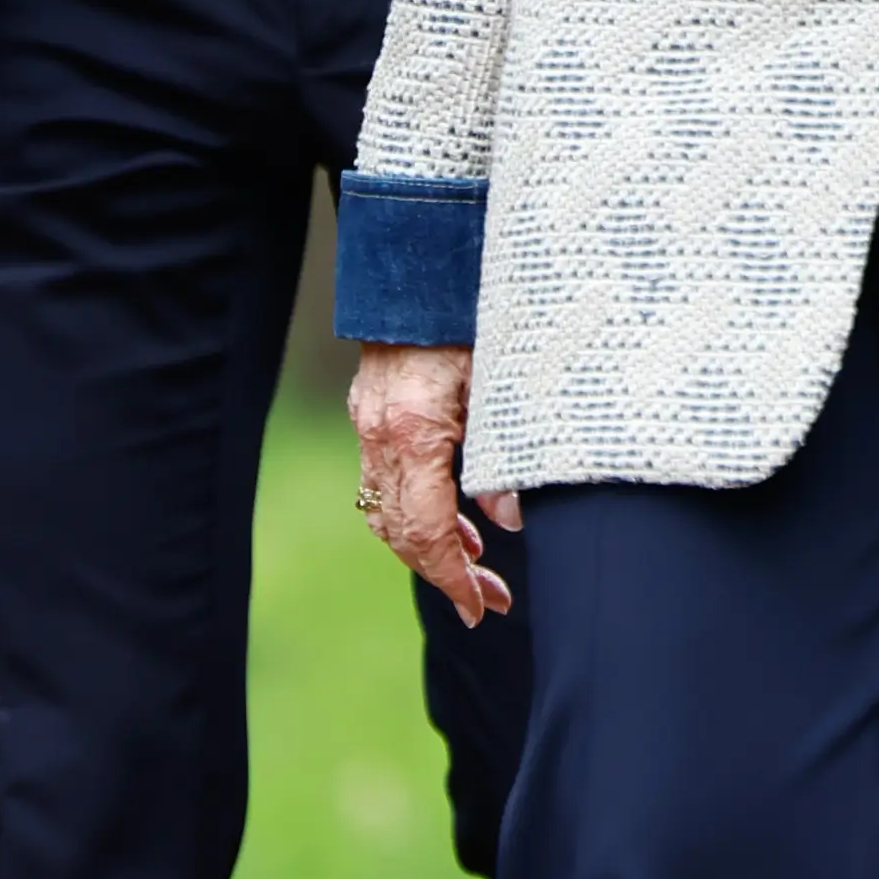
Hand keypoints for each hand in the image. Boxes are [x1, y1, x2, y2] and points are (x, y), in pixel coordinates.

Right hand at [350, 343, 520, 624]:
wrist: (420, 271)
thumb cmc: (470, 320)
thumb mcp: (503, 385)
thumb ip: (504, 455)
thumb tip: (508, 519)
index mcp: (415, 430)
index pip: (427, 528)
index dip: (452, 576)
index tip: (478, 607)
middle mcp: (382, 435)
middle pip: (402, 531)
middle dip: (443, 574)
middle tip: (487, 603)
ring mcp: (370, 426)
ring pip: (387, 512)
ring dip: (429, 548)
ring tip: (476, 571)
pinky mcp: (372, 417)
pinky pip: (386, 483)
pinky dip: (418, 513)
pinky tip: (457, 524)